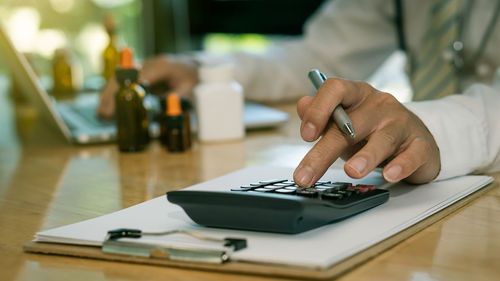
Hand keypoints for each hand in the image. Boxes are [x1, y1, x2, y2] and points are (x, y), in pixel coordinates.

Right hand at [97, 55, 198, 118]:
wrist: (193, 66)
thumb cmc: (192, 77)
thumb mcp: (190, 87)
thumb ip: (181, 95)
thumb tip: (169, 103)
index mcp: (160, 66)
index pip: (137, 77)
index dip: (124, 91)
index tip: (115, 105)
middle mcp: (148, 64)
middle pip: (122, 76)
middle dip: (110, 94)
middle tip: (102, 113)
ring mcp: (142, 67)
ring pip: (119, 78)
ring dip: (108, 94)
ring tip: (100, 113)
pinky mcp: (139, 72)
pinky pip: (122, 81)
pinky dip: (113, 93)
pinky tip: (106, 106)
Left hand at [293, 78, 440, 186]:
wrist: (415, 141)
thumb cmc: (371, 132)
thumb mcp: (343, 123)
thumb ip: (322, 117)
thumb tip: (302, 105)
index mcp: (357, 95)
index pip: (335, 89)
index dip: (319, 110)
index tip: (306, 136)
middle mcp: (379, 105)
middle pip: (350, 125)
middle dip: (325, 151)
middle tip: (306, 175)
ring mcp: (402, 123)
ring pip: (383, 138)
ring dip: (366, 156)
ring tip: (352, 171)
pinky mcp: (421, 145)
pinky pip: (413, 154)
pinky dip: (401, 165)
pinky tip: (390, 174)